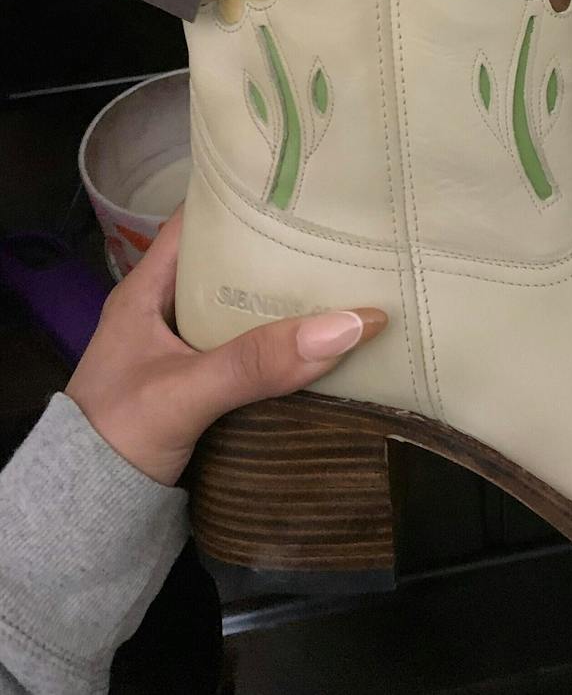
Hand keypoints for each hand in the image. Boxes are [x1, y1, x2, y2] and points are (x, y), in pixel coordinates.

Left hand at [66, 209, 385, 485]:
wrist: (84, 521)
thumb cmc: (115, 438)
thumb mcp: (185, 392)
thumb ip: (257, 361)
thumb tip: (350, 324)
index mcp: (146, 291)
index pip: (196, 222)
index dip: (241, 199)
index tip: (299, 187)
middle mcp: (166, 313)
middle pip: (230, 266)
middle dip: (281, 252)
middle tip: (342, 235)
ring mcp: (184, 354)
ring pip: (245, 312)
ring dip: (288, 304)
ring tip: (349, 281)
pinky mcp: (203, 391)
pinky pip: (252, 354)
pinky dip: (285, 347)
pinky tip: (325, 343)